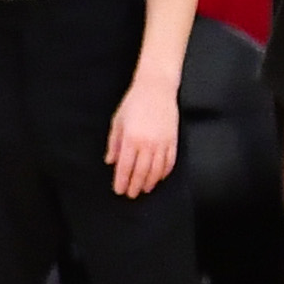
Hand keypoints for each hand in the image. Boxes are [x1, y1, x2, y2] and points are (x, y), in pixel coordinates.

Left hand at [105, 77, 181, 197]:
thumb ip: (113, 144)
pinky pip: (170, 161)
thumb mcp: (117, 122)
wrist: (156, 89)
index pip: (125, 167)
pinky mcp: (173, 140)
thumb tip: (110, 162)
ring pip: (157, 170)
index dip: (122, 181)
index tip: (119, 190)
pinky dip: (164, 172)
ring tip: (144, 188)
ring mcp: (162, 142)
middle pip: (141, 172)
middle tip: (131, 194)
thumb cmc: (134, 103)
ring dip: (150, 182)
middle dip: (135, 185)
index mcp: (131, 139)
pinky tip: (159, 177)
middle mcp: (147, 143)